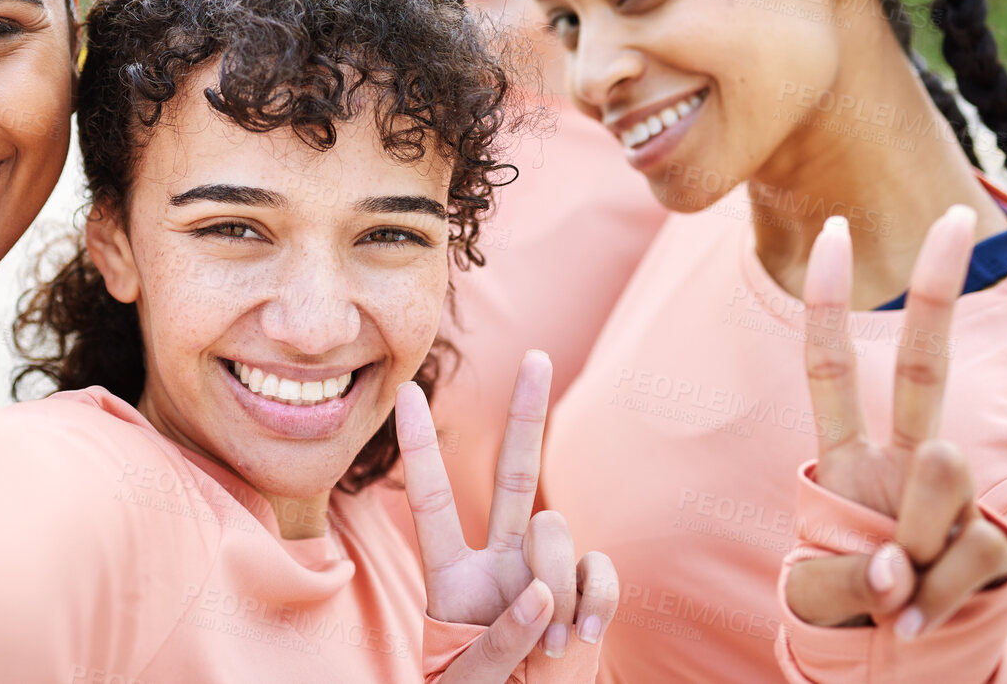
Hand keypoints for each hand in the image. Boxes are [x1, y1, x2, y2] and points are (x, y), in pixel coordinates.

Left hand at [398, 350, 617, 679]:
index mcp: (453, 578)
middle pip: (516, 476)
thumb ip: (498, 643)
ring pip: (557, 536)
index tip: (408, 393)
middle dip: (528, 414)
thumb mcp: (466, 679)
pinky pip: (599, 574)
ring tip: (545, 650)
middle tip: (538, 355)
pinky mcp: (587, 594)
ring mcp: (548, 574)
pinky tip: (578, 638)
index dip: (421, 448)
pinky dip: (593, 604)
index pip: (431, 503)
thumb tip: (542, 594)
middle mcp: (502, 563)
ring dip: (554, 588)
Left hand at [786, 206, 1006, 637]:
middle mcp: (904, 464)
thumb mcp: (818, 593)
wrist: (907, 665)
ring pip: (946, 478)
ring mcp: (955, 501)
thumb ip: (847, 575)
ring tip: (895, 597)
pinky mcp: (996, 547)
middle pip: (927, 370)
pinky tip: (918, 620)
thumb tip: (899, 561)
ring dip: (913, 547)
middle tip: (958, 216)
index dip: (826, 305)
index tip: (833, 231)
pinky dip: (932, 599)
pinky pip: (967, 556)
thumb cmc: (852, 613)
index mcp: (847, 460)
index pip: (833, 371)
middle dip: (938, 291)